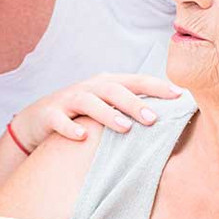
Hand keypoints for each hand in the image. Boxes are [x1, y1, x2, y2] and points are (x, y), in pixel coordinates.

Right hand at [10, 74, 183, 151]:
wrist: (38, 118)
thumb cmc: (82, 115)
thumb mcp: (107, 107)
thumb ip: (131, 109)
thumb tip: (169, 119)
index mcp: (107, 84)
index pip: (136, 81)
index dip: (157, 86)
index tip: (180, 95)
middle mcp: (89, 88)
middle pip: (114, 90)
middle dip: (135, 103)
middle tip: (153, 119)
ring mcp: (68, 100)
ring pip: (89, 102)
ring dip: (107, 114)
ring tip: (125, 128)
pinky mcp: (50, 115)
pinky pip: (60, 121)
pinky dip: (71, 128)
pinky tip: (83, 137)